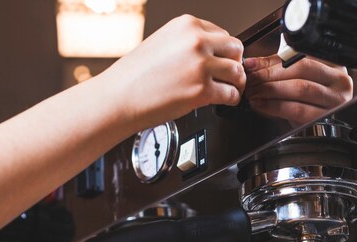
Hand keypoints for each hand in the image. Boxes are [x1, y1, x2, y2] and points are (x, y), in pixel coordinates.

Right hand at [102, 14, 245, 130]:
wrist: (118, 97)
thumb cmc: (134, 75)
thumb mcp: (162, 43)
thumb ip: (187, 44)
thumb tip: (208, 52)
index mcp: (186, 25)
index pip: (222, 34)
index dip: (224, 51)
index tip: (222, 61)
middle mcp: (196, 42)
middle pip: (236, 49)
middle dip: (234, 64)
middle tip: (229, 76)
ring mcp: (201, 66)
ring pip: (237, 72)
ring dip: (236, 83)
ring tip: (228, 89)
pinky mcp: (202, 90)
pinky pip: (232, 94)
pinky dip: (232, 99)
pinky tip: (224, 101)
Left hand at [243, 55, 352, 124]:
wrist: (319, 129)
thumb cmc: (309, 101)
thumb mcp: (297, 80)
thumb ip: (278, 68)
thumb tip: (253, 64)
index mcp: (333, 64)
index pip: (300, 56)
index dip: (273, 61)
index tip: (252, 66)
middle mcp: (340, 81)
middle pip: (301, 70)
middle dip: (270, 75)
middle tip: (251, 80)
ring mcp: (337, 101)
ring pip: (301, 89)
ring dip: (272, 90)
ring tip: (254, 92)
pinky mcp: (327, 119)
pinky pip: (299, 110)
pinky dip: (276, 107)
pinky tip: (262, 105)